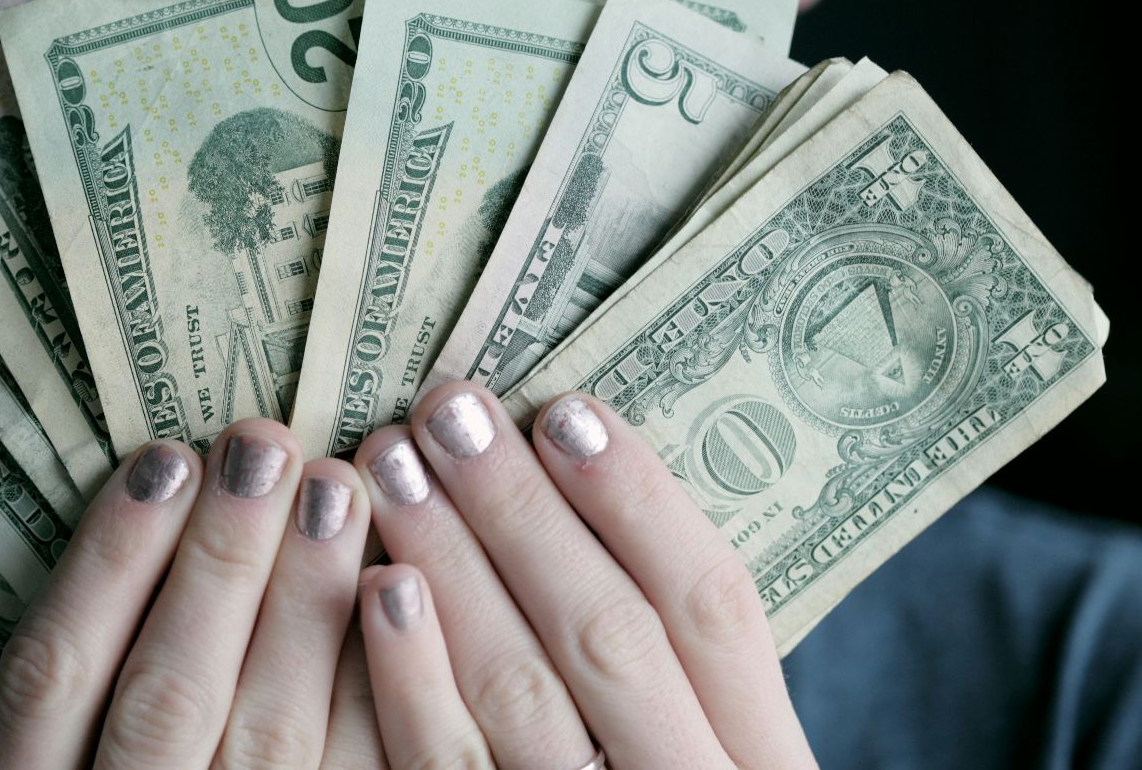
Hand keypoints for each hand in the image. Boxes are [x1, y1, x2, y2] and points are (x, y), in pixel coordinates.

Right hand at [0, 418, 374, 768]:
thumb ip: (99, 657)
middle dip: (220, 562)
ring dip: (303, 608)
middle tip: (268, 447)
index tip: (164, 458)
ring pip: (267, 739)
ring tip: (336, 490)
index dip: (107, 561)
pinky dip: (377, 692)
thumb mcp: (64, 746)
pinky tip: (396, 597)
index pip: (53, 674)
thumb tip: (177, 489)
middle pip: (166, 696)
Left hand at [351, 383, 818, 769]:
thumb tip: (581, 472)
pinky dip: (412, 680)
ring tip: (397, 466)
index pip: (712, 609)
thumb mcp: (714, 745)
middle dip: (523, 513)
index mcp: (762, 759)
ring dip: (454, 569)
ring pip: (522, 696)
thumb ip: (674, 660)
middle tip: (450, 408)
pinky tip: (379, 590)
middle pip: (608, 636)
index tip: (568, 408)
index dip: (640, 501)